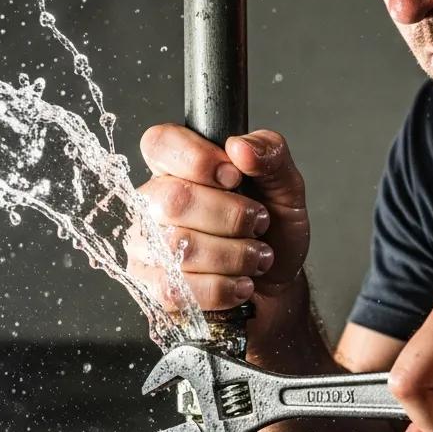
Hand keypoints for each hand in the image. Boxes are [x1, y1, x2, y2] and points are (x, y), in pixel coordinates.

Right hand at [130, 124, 309, 311]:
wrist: (276, 286)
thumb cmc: (273, 231)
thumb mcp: (286, 186)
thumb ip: (270, 154)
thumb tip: (240, 146)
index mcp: (178, 165)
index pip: (159, 143)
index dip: (197, 159)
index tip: (234, 177)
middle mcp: (153, 201)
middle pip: (173, 199)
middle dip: (230, 217)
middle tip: (259, 224)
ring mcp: (146, 245)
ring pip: (177, 247)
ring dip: (234, 255)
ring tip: (257, 257)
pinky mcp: (151, 286)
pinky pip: (177, 288)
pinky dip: (221, 288)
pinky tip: (240, 284)